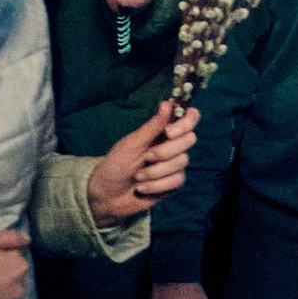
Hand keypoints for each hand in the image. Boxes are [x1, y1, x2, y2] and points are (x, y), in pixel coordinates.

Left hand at [87, 101, 195, 224]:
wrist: (107, 194)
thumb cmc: (116, 164)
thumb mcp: (132, 144)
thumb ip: (152, 126)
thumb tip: (167, 103)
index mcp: (164, 130)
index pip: (190, 117)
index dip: (186, 122)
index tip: (169, 132)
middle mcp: (173, 145)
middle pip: (189, 139)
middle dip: (165, 151)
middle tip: (146, 157)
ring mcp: (175, 164)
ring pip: (182, 162)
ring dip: (156, 171)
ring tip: (138, 176)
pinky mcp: (174, 182)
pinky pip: (177, 180)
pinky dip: (156, 185)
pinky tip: (143, 187)